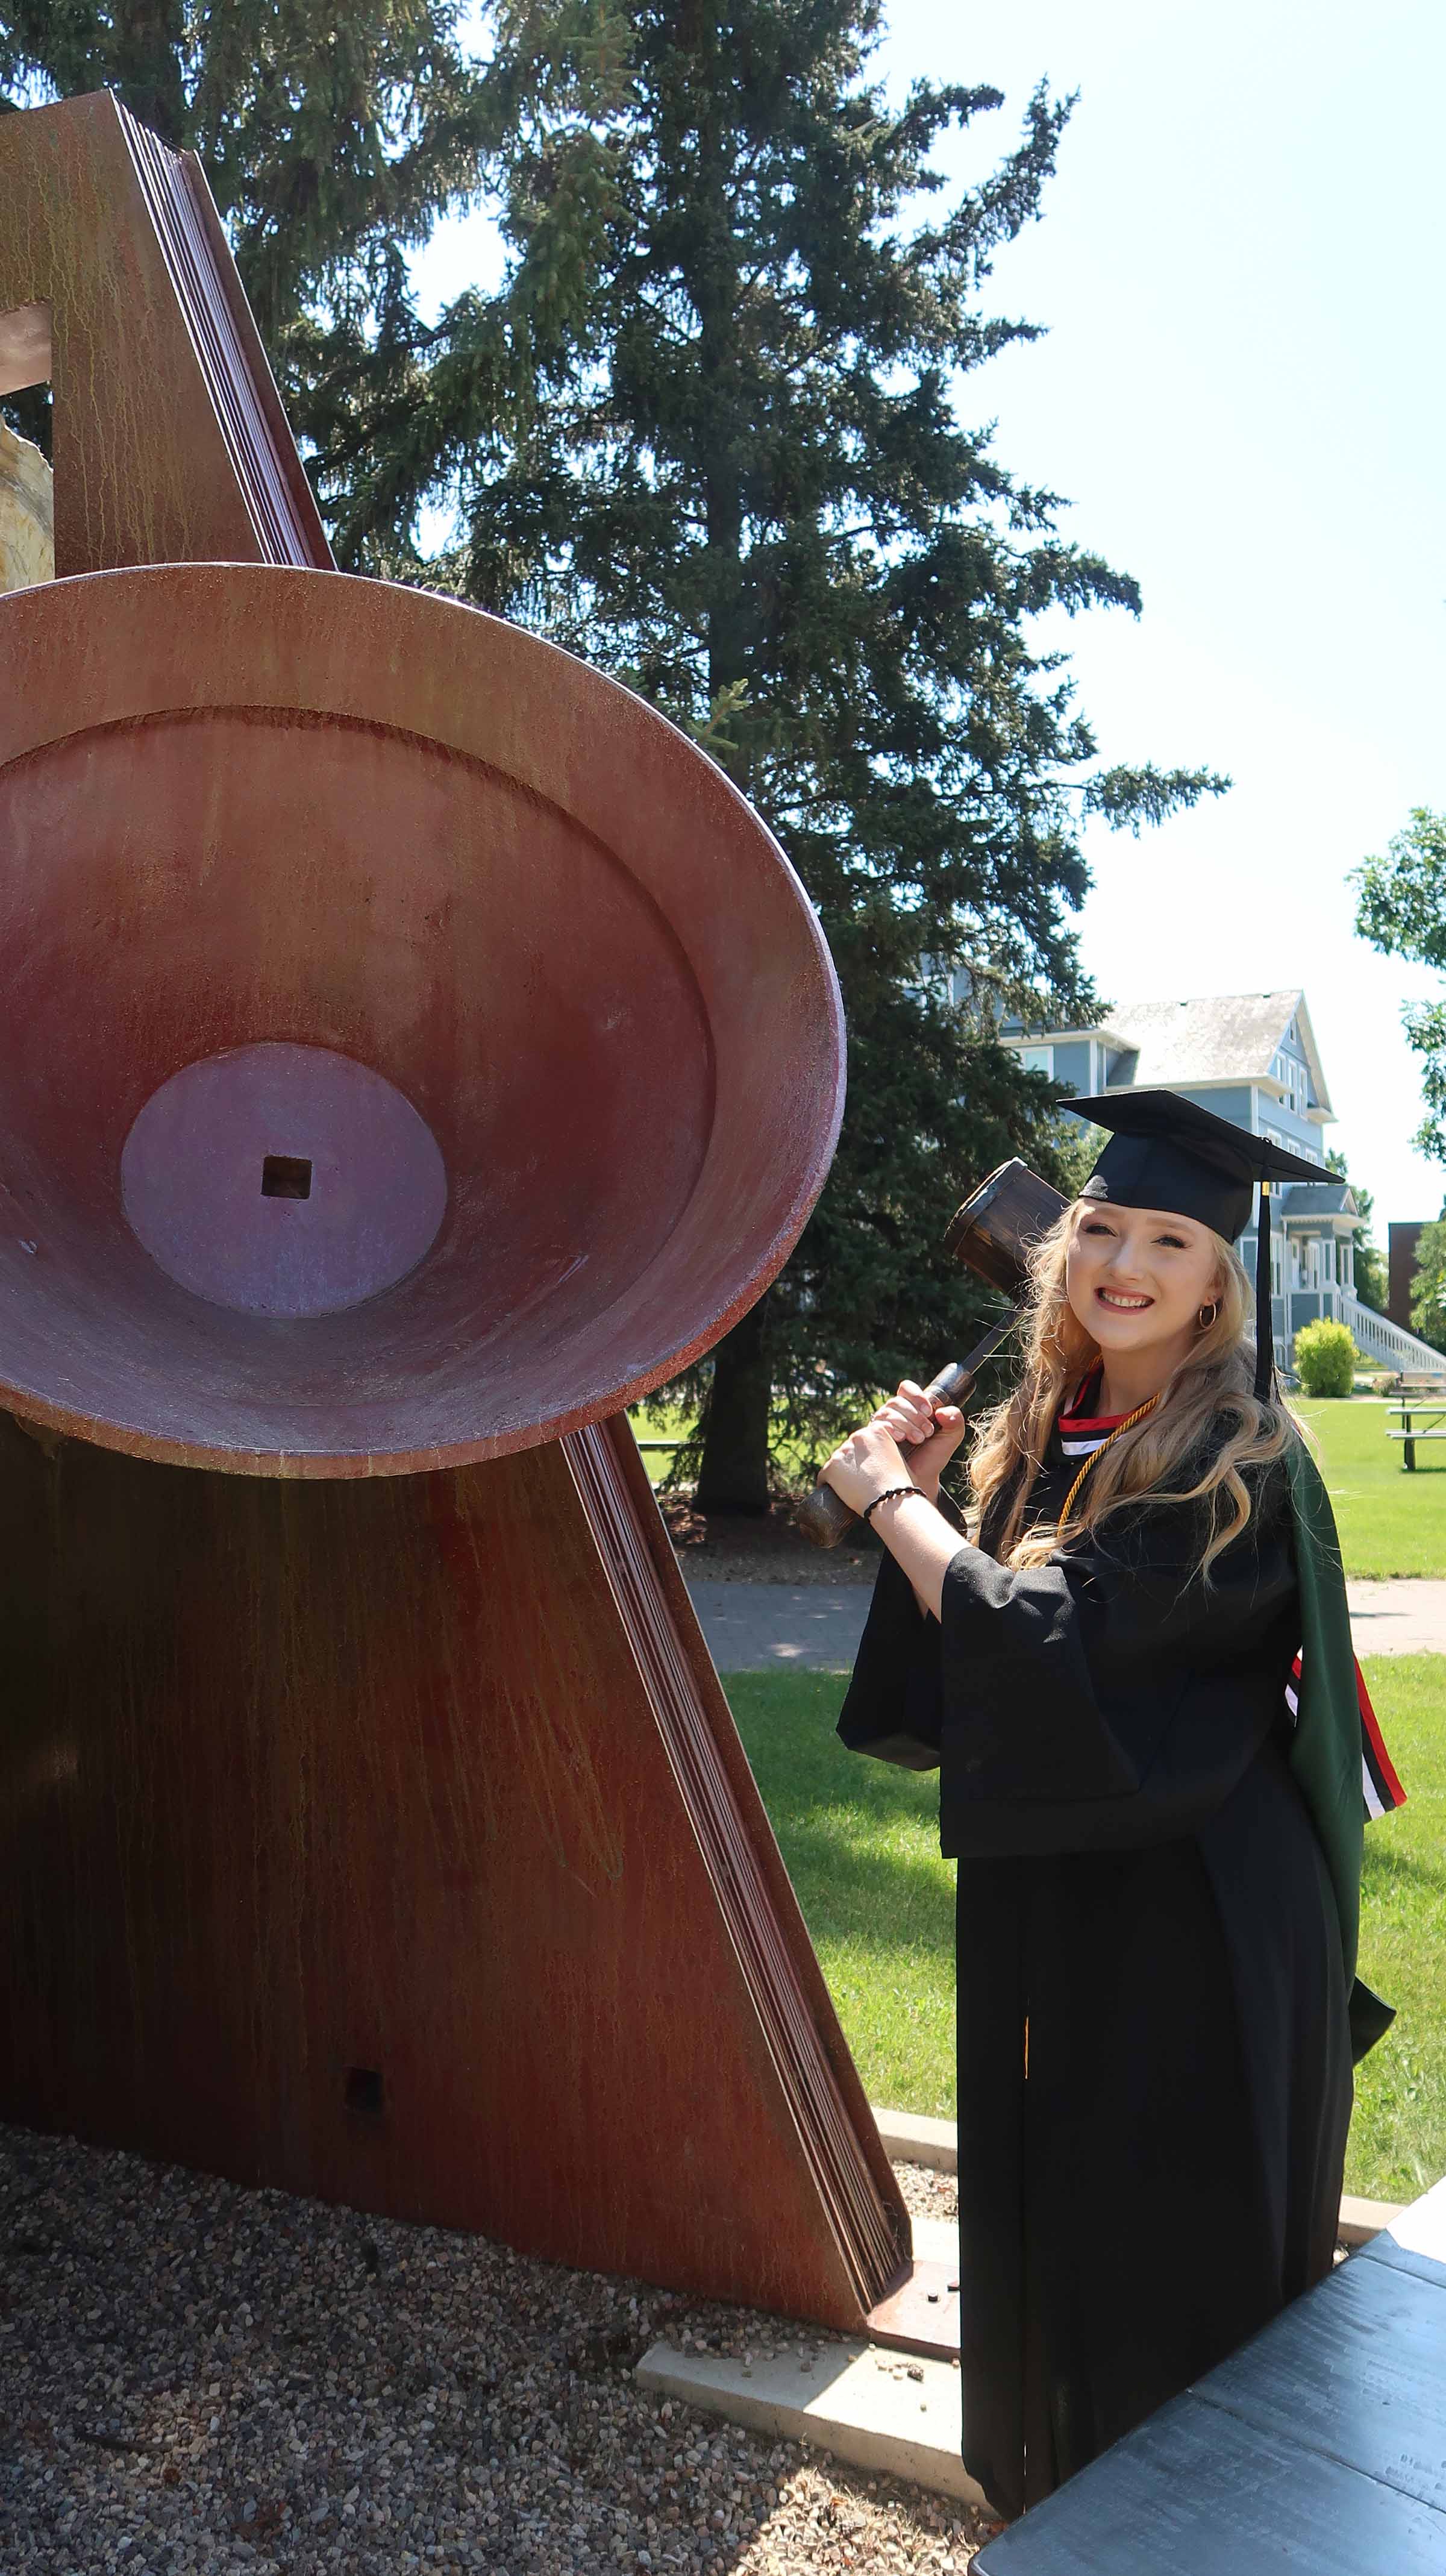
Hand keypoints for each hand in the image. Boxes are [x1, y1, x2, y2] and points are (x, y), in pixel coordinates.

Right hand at [822, 1382, 967, 1515]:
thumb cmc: (932, 1459)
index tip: (929, 1411)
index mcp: (909, 1410)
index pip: (905, 1389)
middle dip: (914, 1414)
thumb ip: (955, 1421)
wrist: (919, 1482)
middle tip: (927, 1432)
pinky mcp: (871, 1439)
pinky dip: (890, 1428)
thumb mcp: (949, 1439)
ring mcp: (880, 1426)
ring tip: (918, 1439)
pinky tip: (900, 1439)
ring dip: (904, 1422)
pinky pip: (876, 1425)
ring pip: (886, 1412)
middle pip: (896, 1401)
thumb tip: (943, 1411)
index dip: (915, 1395)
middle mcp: (892, 1415)